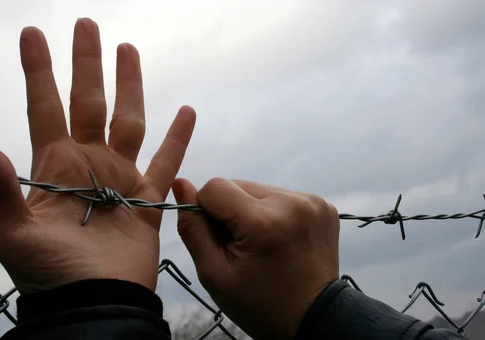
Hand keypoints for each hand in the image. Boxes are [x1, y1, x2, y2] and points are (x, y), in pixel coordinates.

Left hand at [0, 18, 195, 293]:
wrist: (92, 304)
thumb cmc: (48, 273)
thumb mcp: (12, 230)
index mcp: (53, 166)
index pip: (43, 106)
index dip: (37, 70)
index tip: (32, 33)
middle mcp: (86, 164)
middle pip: (88, 102)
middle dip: (87, 63)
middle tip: (87, 25)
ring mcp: (119, 178)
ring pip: (128, 121)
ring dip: (129, 86)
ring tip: (128, 49)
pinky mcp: (147, 199)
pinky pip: (166, 162)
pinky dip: (178, 139)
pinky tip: (186, 111)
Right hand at [172, 178, 338, 339]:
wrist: (314, 320)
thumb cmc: (260, 303)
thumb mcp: (214, 274)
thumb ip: (193, 227)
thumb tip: (180, 184)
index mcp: (263, 221)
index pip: (215, 187)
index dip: (207, 211)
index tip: (218, 239)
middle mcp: (291, 203)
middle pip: (237, 185)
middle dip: (231, 211)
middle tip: (241, 246)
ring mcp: (311, 202)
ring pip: (258, 189)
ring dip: (251, 210)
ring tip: (262, 244)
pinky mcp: (322, 205)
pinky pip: (281, 196)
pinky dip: (273, 213)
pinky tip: (279, 239)